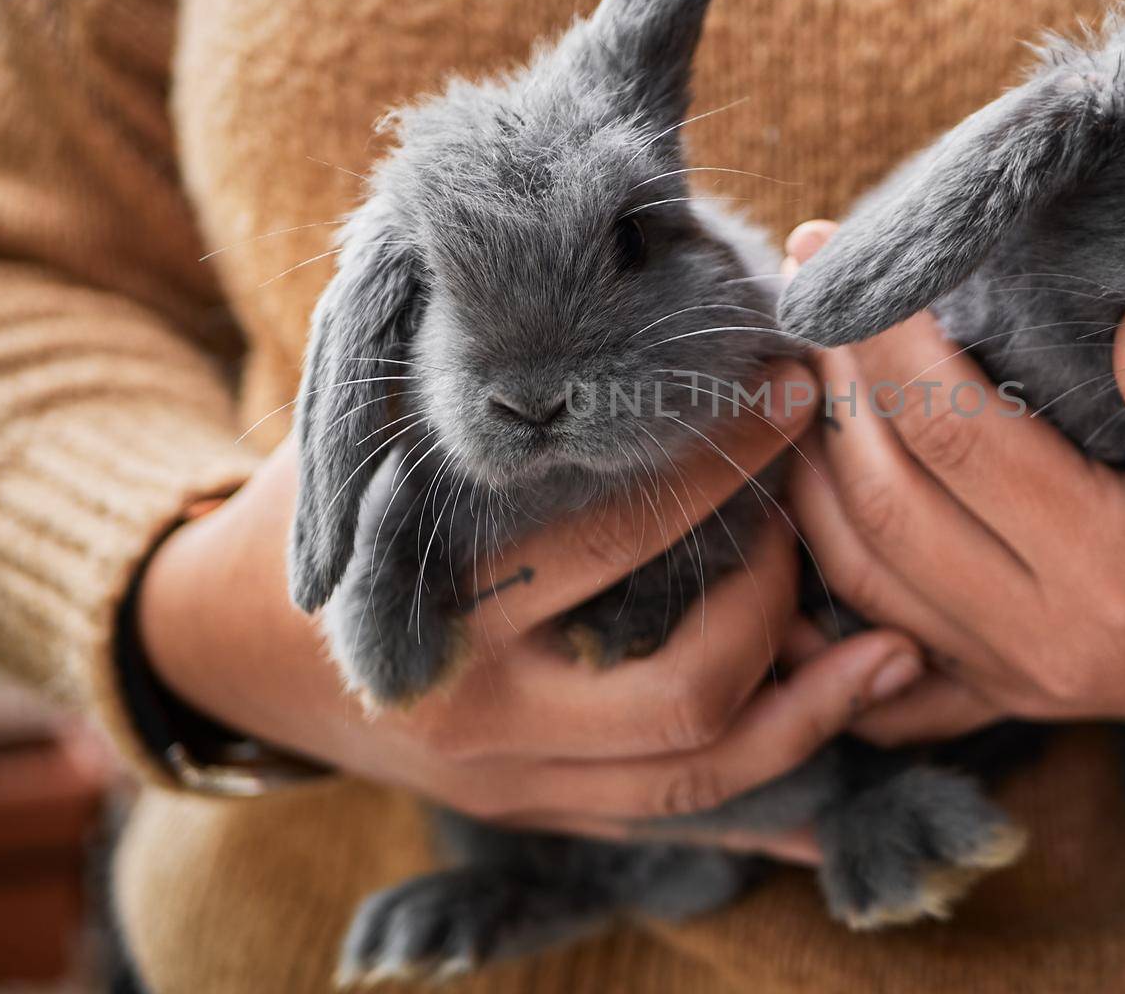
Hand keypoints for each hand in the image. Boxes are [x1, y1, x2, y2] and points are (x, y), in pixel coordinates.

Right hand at [137, 360, 922, 863]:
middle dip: (774, 597)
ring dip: (811, 712)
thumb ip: (471, 394)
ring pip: (697, 777)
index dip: (715, 462)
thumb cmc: (313, 516)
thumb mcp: (368, 440)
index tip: (791, 391)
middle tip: (812, 515)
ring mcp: (516, 788)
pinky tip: (850, 761)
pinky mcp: (542, 814)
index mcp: (434, 618)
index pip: (609, 539)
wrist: (227, 648)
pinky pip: (676, 822)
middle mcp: (481, 727)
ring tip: (896, 648)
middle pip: (680, 690)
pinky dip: (772, 800)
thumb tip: (613, 302)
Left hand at [782, 222, 1124, 745]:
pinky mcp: (1003, 695)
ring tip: (801, 365)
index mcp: (1117, 570)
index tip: (853, 250)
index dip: (889, 338)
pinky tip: (804, 500)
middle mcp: (1046, 637)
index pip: (957, 433)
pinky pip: (877, 642)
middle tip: (813, 284)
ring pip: (859, 572)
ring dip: (810, 465)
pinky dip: (824, 572)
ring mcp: (1016, 677)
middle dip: (833, 381)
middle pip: (886, 498)